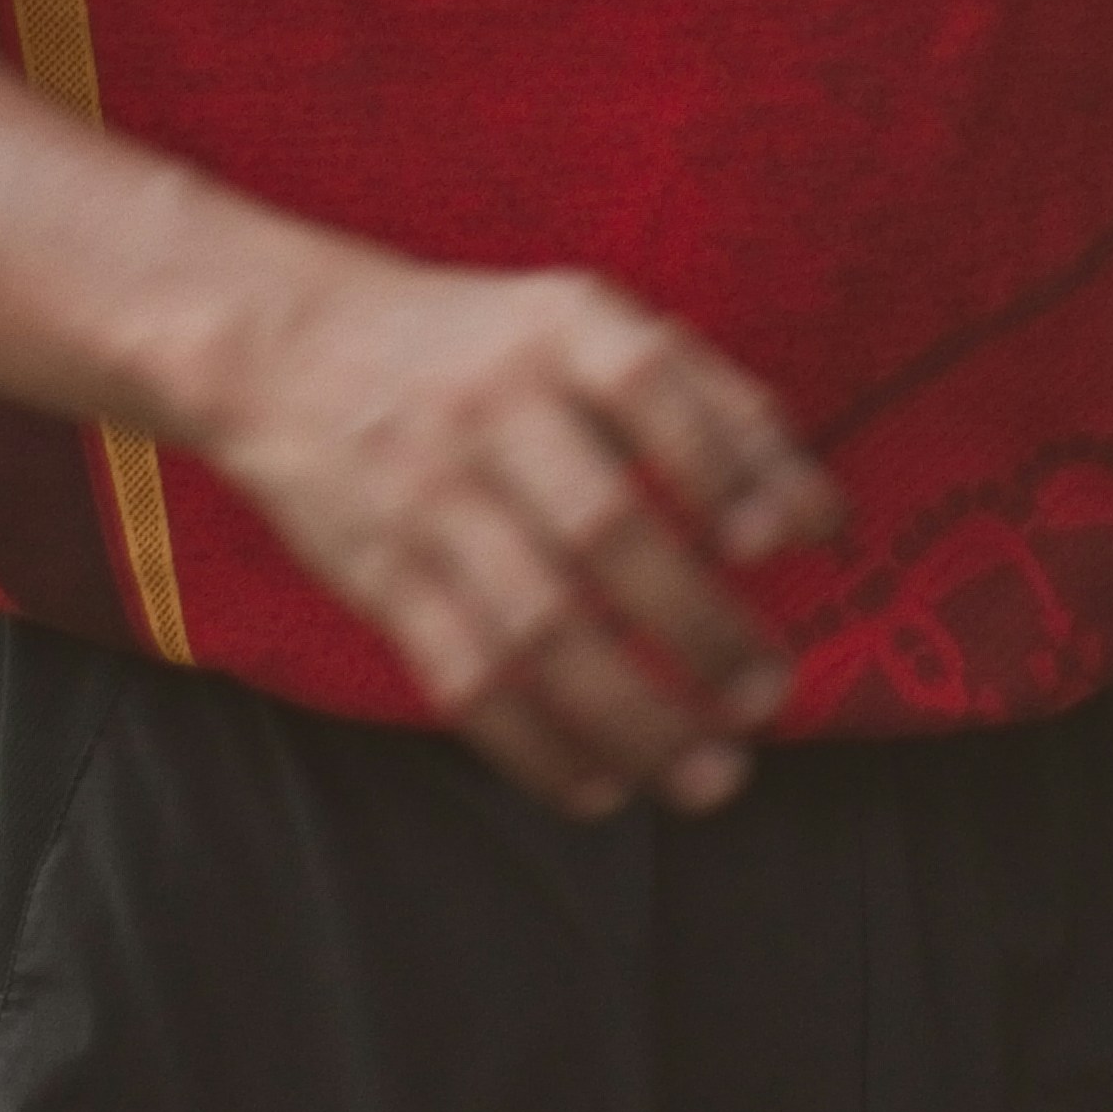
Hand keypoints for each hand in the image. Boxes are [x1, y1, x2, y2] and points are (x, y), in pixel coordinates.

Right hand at [185, 219, 840, 820]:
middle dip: (698, 626)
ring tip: (709, 774)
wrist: (288, 348)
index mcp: (560, 328)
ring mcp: (431, 497)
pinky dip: (535, 747)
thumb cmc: (479, 347)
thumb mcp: (587, 324)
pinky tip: (600, 787)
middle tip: (767, 696)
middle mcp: (494, 407)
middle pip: (603, 528)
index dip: (723, 465)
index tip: (784, 542)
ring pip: (537, 628)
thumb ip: (713, 402)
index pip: (653, 386)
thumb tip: (824, 514)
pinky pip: (463, 677)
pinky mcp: (381, 577)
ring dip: (632, 717)